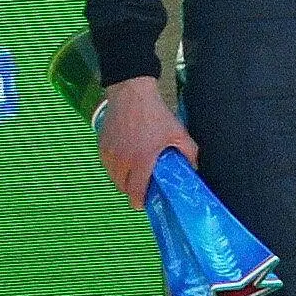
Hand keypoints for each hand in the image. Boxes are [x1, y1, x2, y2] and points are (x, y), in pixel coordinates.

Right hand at [95, 79, 195, 209]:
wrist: (131, 92)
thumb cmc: (155, 113)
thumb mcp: (178, 132)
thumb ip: (189, 152)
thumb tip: (193, 167)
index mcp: (141, 161)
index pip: (135, 192)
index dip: (139, 202)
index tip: (144, 203)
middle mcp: (122, 160)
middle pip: (122, 188)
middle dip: (132, 190)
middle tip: (142, 183)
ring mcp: (109, 153)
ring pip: (113, 177)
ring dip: (122, 179)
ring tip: (133, 171)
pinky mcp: (102, 145)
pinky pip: (107, 164)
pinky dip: (114, 167)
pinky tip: (124, 158)